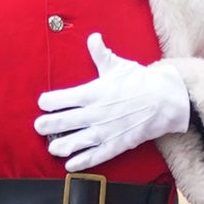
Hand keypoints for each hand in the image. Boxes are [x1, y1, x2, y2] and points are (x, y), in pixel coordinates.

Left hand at [35, 35, 191, 170]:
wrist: (165, 101)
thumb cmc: (141, 81)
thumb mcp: (119, 66)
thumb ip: (101, 54)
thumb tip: (93, 38)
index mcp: (93, 93)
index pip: (64, 98)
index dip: (50, 101)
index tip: (42, 103)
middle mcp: (95, 113)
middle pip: (65, 121)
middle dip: (49, 125)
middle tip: (38, 127)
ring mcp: (105, 131)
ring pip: (77, 141)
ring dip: (62, 146)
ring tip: (52, 148)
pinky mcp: (116, 144)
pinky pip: (96, 155)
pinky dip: (82, 162)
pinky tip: (70, 165)